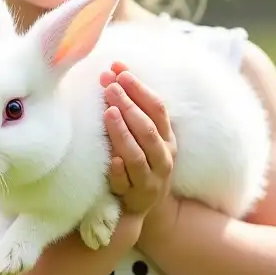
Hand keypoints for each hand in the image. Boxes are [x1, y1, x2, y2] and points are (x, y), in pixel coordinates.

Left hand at [100, 63, 176, 217]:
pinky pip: (127, 184)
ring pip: (137, 156)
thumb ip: (131, 106)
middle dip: (129, 106)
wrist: (141, 205)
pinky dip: (120, 172)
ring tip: (108, 113)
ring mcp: (150, 179)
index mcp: (167, 138)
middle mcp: (163, 158)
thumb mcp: (142, 134)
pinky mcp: (135, 197)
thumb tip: (114, 69)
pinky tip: (112, 160)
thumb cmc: (140, 160)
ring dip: (123, 134)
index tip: (121, 72)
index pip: (158, 109)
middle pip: (148, 130)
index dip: (140, 90)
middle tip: (110, 87)